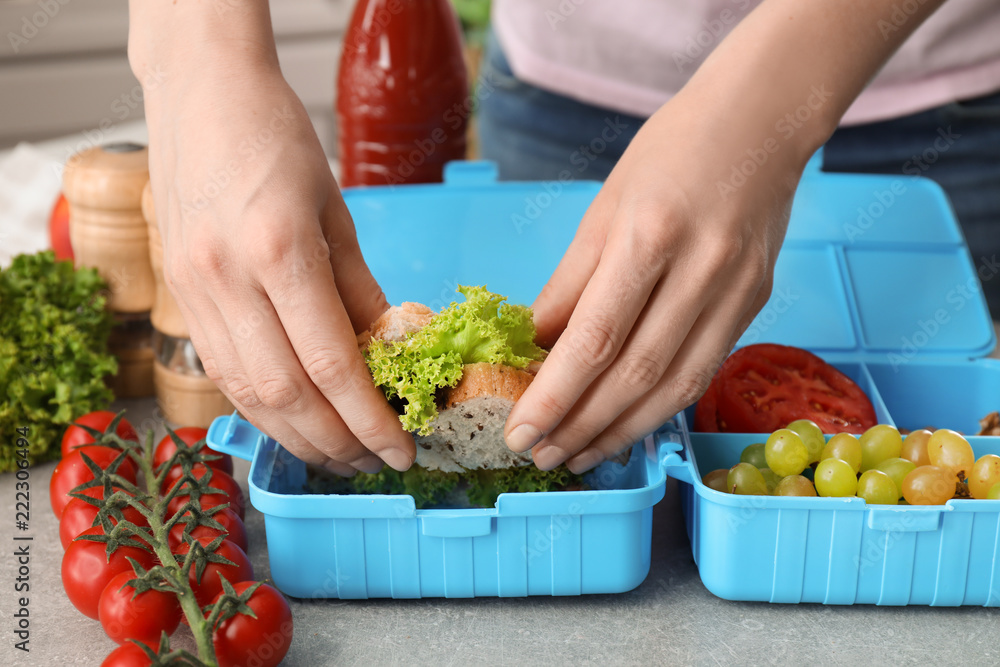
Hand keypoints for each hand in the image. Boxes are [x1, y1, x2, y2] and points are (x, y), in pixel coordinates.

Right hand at [144, 62, 414, 475]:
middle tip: (375, 463)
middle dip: (337, 443)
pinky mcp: (178, 297)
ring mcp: (194, 291)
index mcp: (278, 250)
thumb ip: (360, 291)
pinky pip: (221, 373)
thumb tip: (391, 356)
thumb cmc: (278, 141)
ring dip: (298, 439)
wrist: (200, 95)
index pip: (331, 366)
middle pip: (287, 396)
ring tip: (340, 457)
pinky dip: (261, 411)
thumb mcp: (337, 212)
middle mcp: (228, 280)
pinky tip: (294, 425)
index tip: (401, 451)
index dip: (369, 420)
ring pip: (247, 396)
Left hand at [504, 92, 810, 472]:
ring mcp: (737, 292)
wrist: (761, 123)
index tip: (518, 431)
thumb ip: (569, 286)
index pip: (594, 339)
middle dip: (581, 426)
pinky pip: (702, 372)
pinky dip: (660, 408)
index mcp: (649, 235)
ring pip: (675, 387)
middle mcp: (700, 270)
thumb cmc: (670, 153)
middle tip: (540, 456)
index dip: (554, 396)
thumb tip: (533, 349)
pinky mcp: (755, 306)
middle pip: (635, 374)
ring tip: (578, 456)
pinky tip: (626, 425)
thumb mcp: (603, 209)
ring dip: (621, 432)